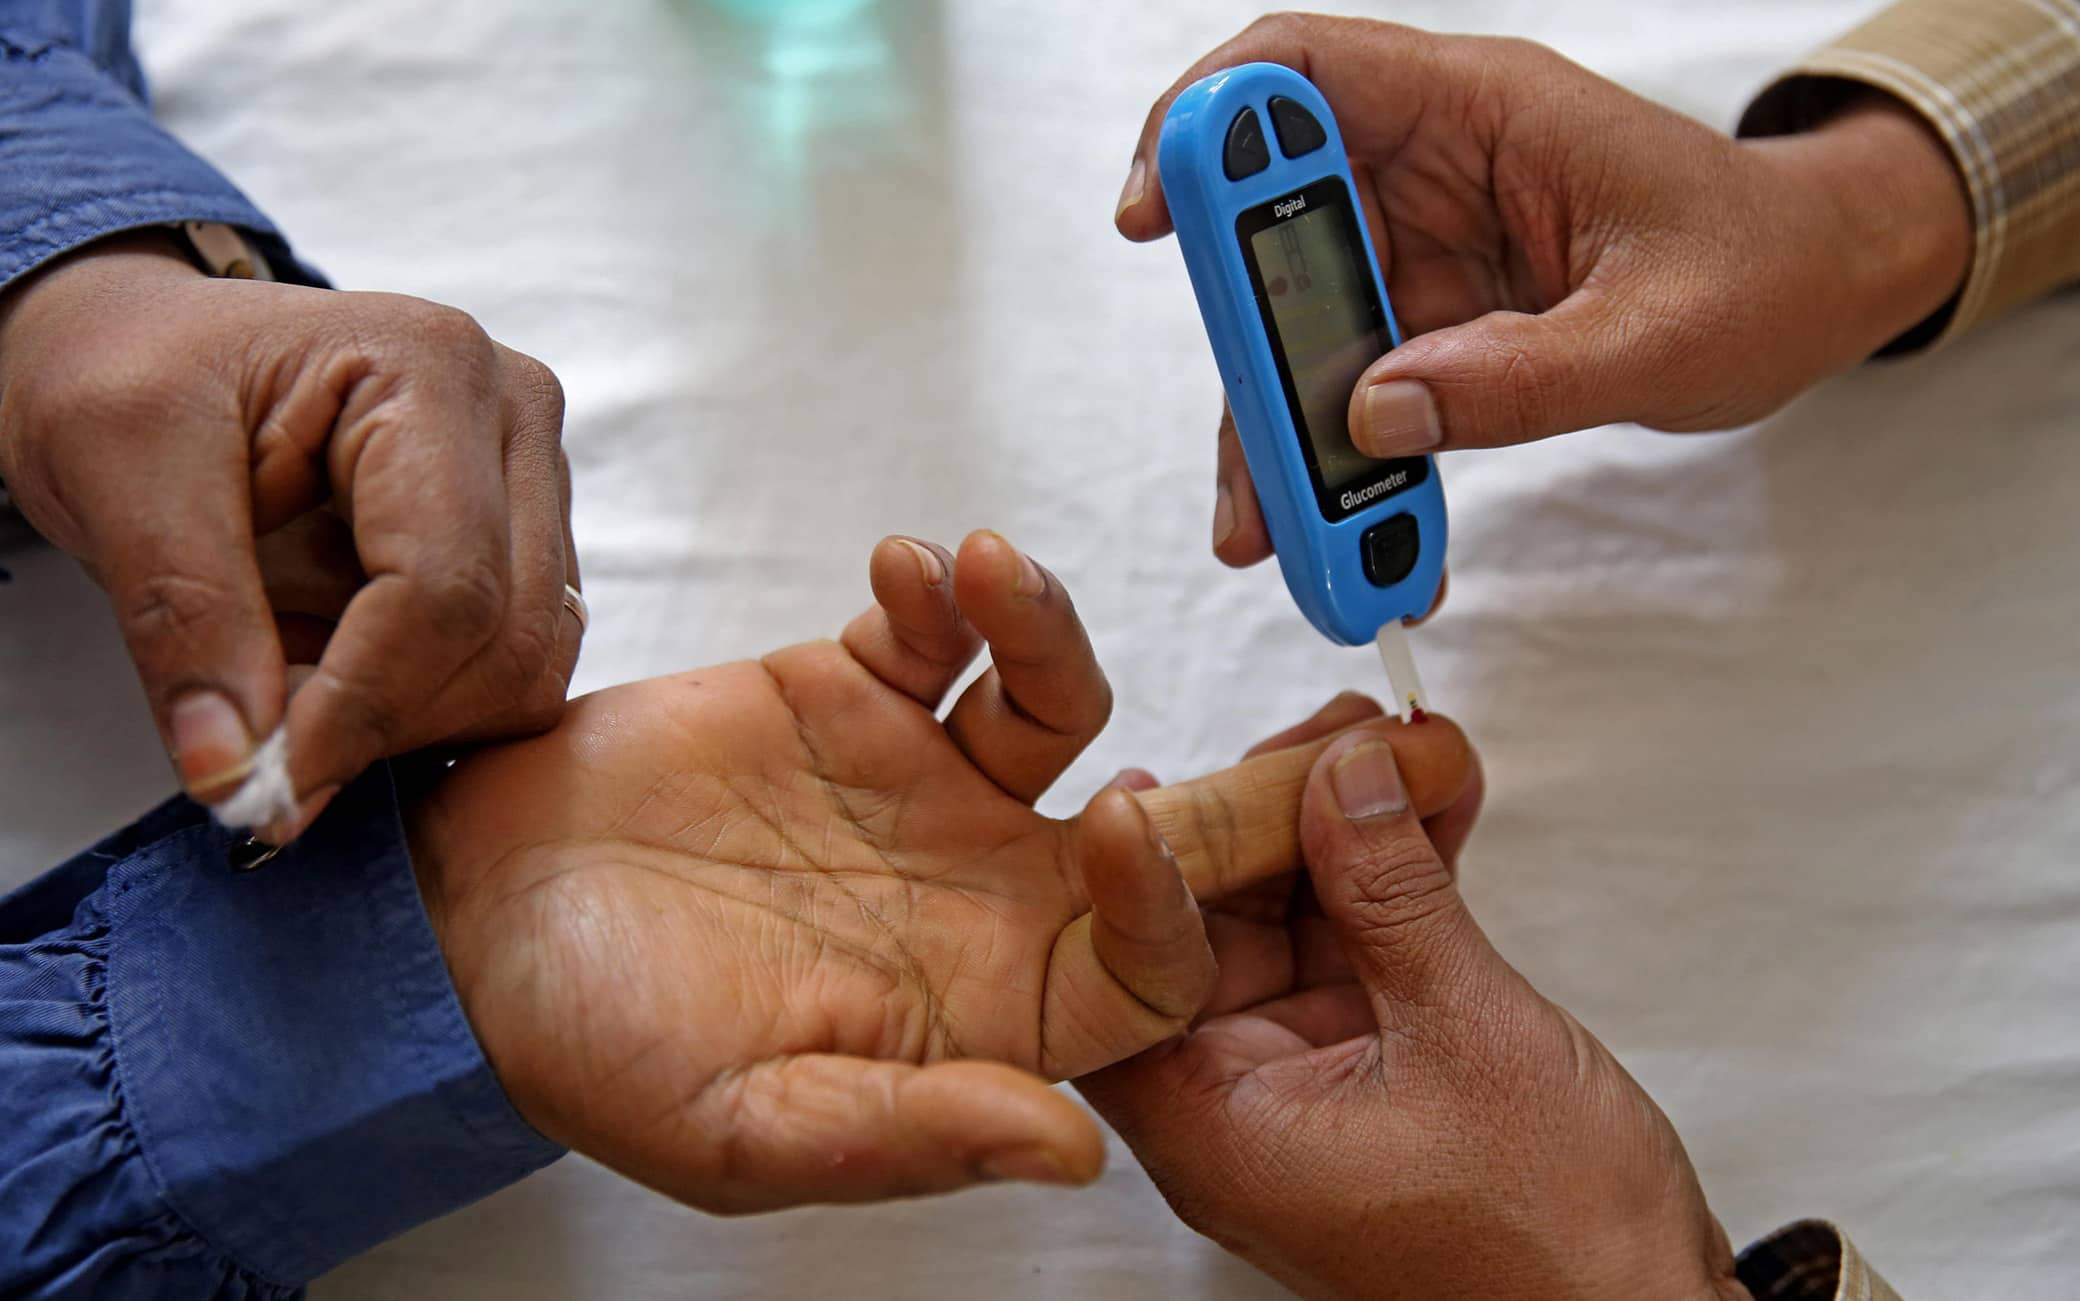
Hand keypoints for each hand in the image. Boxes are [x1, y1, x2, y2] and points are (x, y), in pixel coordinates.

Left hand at [0, 232, 578, 837]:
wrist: (145, 355)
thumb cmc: (127, 378)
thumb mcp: (114, 471)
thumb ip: (182, 616)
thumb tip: (235, 772)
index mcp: (432, 369)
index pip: (445, 584)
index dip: (361, 703)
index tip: (268, 788)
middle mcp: (515, 416)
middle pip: (506, 636)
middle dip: (384, 723)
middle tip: (266, 762)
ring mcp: (537, 477)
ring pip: (527, 667)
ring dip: (409, 722)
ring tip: (292, 701)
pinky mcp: (529, 537)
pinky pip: (517, 666)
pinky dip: (428, 708)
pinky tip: (337, 679)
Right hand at [407, 530, 1479, 1211]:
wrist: (479, 917)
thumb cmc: (599, 1044)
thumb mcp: (747, 1127)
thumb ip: (912, 1131)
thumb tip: (1069, 1152)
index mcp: (986, 1010)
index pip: (1147, 969)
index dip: (1171, 904)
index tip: (1126, 818)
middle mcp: (983, 894)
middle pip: (1160, 834)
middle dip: (1249, 782)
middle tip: (1349, 715)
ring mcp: (927, 786)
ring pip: (1056, 699)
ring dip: (1050, 632)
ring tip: (990, 574)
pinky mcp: (856, 697)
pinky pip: (939, 636)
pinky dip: (942, 597)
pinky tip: (913, 570)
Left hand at [1078, 730, 1747, 1300]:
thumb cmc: (1555, 1245)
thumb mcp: (1468, 1031)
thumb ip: (1395, 891)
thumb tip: (1346, 774)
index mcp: (1217, 1131)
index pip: (1134, 980)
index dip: (1135, 875)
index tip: (1147, 788)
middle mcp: (1239, 1107)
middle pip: (1209, 931)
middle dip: (1268, 822)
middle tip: (1326, 736)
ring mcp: (1304, 1080)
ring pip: (1290, 923)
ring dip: (1344, 833)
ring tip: (1394, 745)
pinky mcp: (1368, 1061)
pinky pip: (1356, 948)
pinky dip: (1394, 880)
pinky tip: (1432, 803)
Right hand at [1119, 14, 1971, 566]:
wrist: (1812, 290)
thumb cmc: (1759, 271)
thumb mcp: (1663, 336)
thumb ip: (1521, 379)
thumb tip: (1374, 418)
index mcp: (1481, 111)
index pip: (1300, 71)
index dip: (1204, 125)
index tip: (1152, 219)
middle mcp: (1431, 168)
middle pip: (1272, 224)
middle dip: (1239, 340)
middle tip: (1243, 455)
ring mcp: (1424, 244)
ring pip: (1298, 323)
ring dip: (1280, 428)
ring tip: (1283, 536)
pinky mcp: (1432, 314)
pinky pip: (1350, 381)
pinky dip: (1338, 460)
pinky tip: (1349, 535)